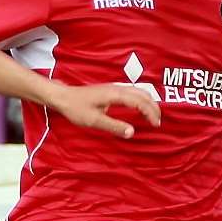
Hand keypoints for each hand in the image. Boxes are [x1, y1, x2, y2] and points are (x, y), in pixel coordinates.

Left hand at [46, 82, 161, 138]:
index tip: (156, 125)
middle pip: (143, 94)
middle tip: (158, 122)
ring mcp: (114, 87)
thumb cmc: (76, 108)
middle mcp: (117, 88)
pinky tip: (140, 107)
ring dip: (149, 102)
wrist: (63, 97)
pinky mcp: (111, 89)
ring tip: (152, 115)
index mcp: (115, 94)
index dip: (150, 113)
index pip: (140, 102)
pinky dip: (141, 99)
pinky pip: (132, 92)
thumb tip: (132, 132)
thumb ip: (114, 126)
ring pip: (139, 91)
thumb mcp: (94, 121)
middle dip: (154, 107)